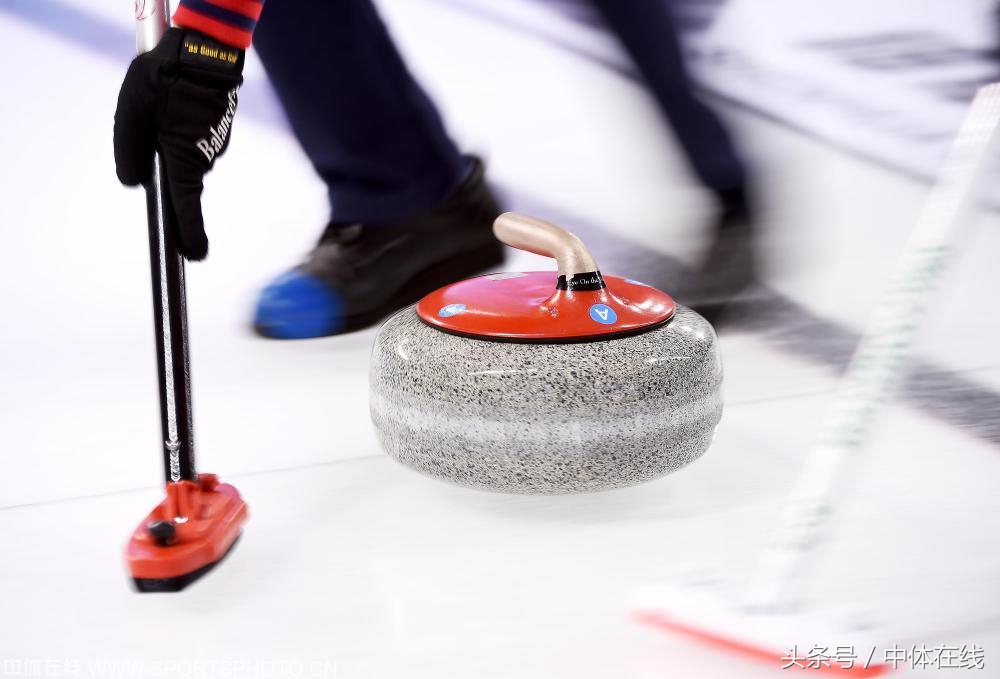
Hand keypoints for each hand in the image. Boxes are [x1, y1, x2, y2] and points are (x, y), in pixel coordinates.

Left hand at [114, 28, 244, 259]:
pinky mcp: (218, 132)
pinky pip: (196, 140)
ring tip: (163, 104)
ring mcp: (214, 145)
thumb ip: (129, 150)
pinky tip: (179, 102)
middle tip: (151, 123)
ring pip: (186, 156)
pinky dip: (185, 128)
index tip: (195, 256)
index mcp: (182, 159)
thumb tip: (132, 182)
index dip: (189, 235)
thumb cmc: (167, 77)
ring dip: (173, 141)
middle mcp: (202, 159)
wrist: (207, 49)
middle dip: (166, 167)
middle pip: (181, 179)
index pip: (187, 207)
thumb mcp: (132, 110)